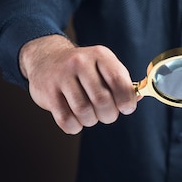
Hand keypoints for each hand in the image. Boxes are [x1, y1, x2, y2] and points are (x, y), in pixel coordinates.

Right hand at [19, 35, 137, 133]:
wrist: (46, 59)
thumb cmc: (83, 69)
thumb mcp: (104, 66)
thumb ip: (121, 82)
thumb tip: (135, 100)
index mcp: (99, 55)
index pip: (119, 81)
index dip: (127, 101)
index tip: (126, 108)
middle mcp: (80, 63)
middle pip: (102, 100)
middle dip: (109, 115)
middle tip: (106, 114)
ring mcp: (61, 77)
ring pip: (84, 112)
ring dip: (91, 120)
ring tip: (90, 114)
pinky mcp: (48, 92)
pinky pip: (66, 120)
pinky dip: (75, 126)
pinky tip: (76, 120)